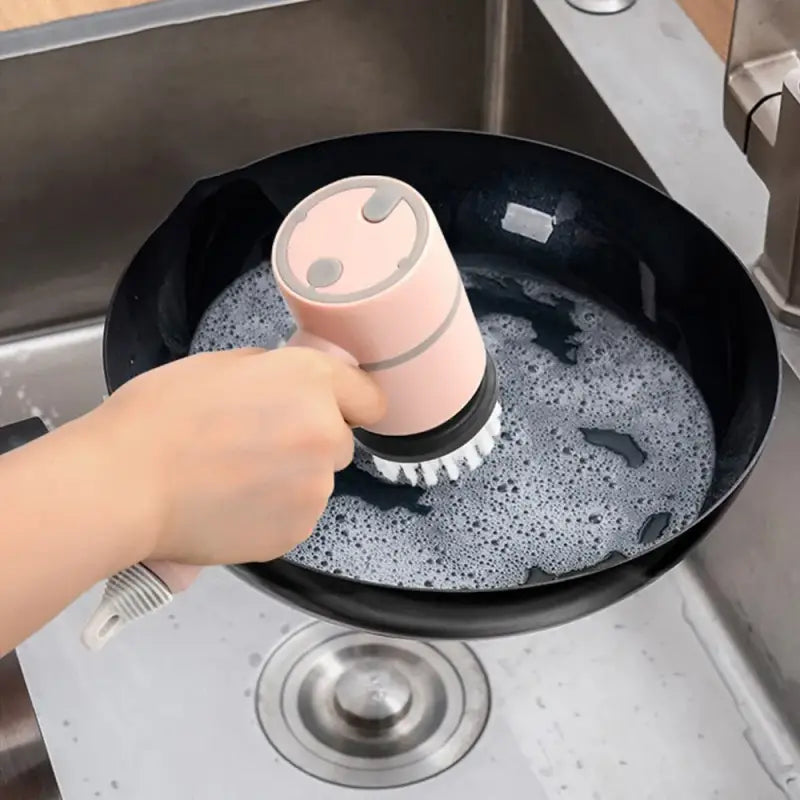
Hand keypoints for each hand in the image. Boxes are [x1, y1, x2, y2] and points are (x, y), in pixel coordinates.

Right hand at [82, 347, 385, 565]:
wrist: (126, 483)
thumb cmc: (162, 415)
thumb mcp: (224, 366)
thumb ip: (277, 374)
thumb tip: (296, 388)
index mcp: (311, 382)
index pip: (370, 397)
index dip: (350, 403)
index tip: (336, 410)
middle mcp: (326, 434)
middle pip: (341, 440)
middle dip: (312, 440)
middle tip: (260, 443)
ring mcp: (315, 489)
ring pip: (318, 480)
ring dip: (292, 478)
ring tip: (236, 478)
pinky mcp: (297, 530)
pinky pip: (298, 514)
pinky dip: (276, 511)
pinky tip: (234, 504)